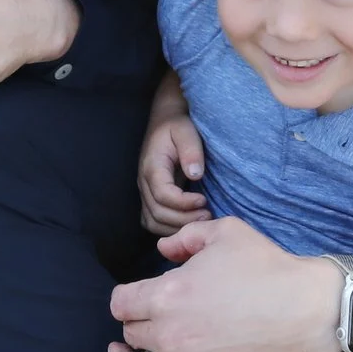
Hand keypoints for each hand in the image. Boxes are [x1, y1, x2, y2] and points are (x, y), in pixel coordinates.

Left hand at [100, 218, 332, 351]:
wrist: (309, 312)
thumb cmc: (269, 269)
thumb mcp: (226, 233)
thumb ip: (187, 238)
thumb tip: (163, 250)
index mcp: (167, 295)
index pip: (123, 302)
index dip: (130, 299)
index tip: (139, 300)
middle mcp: (168, 335)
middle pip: (131, 335)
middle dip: (139, 326)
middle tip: (152, 325)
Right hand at [138, 112, 209, 235]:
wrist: (164, 122)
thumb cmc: (177, 126)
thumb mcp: (186, 131)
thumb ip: (191, 151)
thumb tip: (195, 174)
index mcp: (152, 167)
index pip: (163, 195)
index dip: (184, 203)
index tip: (204, 200)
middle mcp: (144, 183)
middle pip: (158, 213)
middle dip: (184, 219)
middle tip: (208, 216)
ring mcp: (145, 192)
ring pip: (154, 222)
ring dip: (177, 228)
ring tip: (200, 221)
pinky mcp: (150, 197)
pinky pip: (153, 222)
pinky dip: (169, 229)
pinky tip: (189, 223)